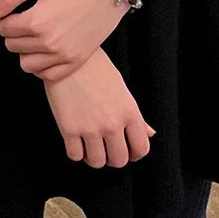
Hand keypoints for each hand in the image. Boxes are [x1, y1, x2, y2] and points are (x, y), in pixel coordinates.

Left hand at [0, 0, 151, 81]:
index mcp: (36, 22)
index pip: (3, 29)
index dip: (6, 18)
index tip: (17, 11)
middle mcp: (48, 43)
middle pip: (13, 47)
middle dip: (15, 33)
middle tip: (27, 20)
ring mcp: (63, 56)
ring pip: (26, 65)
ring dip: (26, 51)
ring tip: (36, 35)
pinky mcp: (75, 62)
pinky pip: (47, 75)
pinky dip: (42, 65)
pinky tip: (47, 49)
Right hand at [44, 50, 153, 167]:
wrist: (68, 55)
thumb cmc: (96, 68)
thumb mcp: (122, 89)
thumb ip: (137, 116)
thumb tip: (150, 134)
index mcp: (129, 113)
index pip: (141, 148)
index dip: (134, 154)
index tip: (127, 152)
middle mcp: (113, 124)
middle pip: (119, 160)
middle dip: (113, 158)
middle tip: (106, 149)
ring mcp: (90, 128)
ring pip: (97, 162)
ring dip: (94, 157)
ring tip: (89, 147)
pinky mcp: (69, 129)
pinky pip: (75, 156)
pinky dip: (76, 153)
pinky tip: (75, 142)